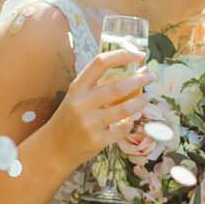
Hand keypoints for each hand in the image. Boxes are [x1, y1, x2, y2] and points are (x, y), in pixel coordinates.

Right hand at [45, 49, 149, 164]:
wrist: (53, 148)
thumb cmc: (70, 119)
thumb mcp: (77, 98)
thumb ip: (98, 87)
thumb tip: (132, 74)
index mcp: (77, 87)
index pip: (101, 63)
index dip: (122, 55)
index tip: (139, 54)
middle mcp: (81, 103)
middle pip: (117, 87)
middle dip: (139, 80)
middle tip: (151, 76)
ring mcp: (89, 123)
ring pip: (124, 110)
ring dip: (140, 102)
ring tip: (148, 97)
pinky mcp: (96, 140)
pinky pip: (122, 130)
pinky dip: (130, 124)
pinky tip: (132, 120)